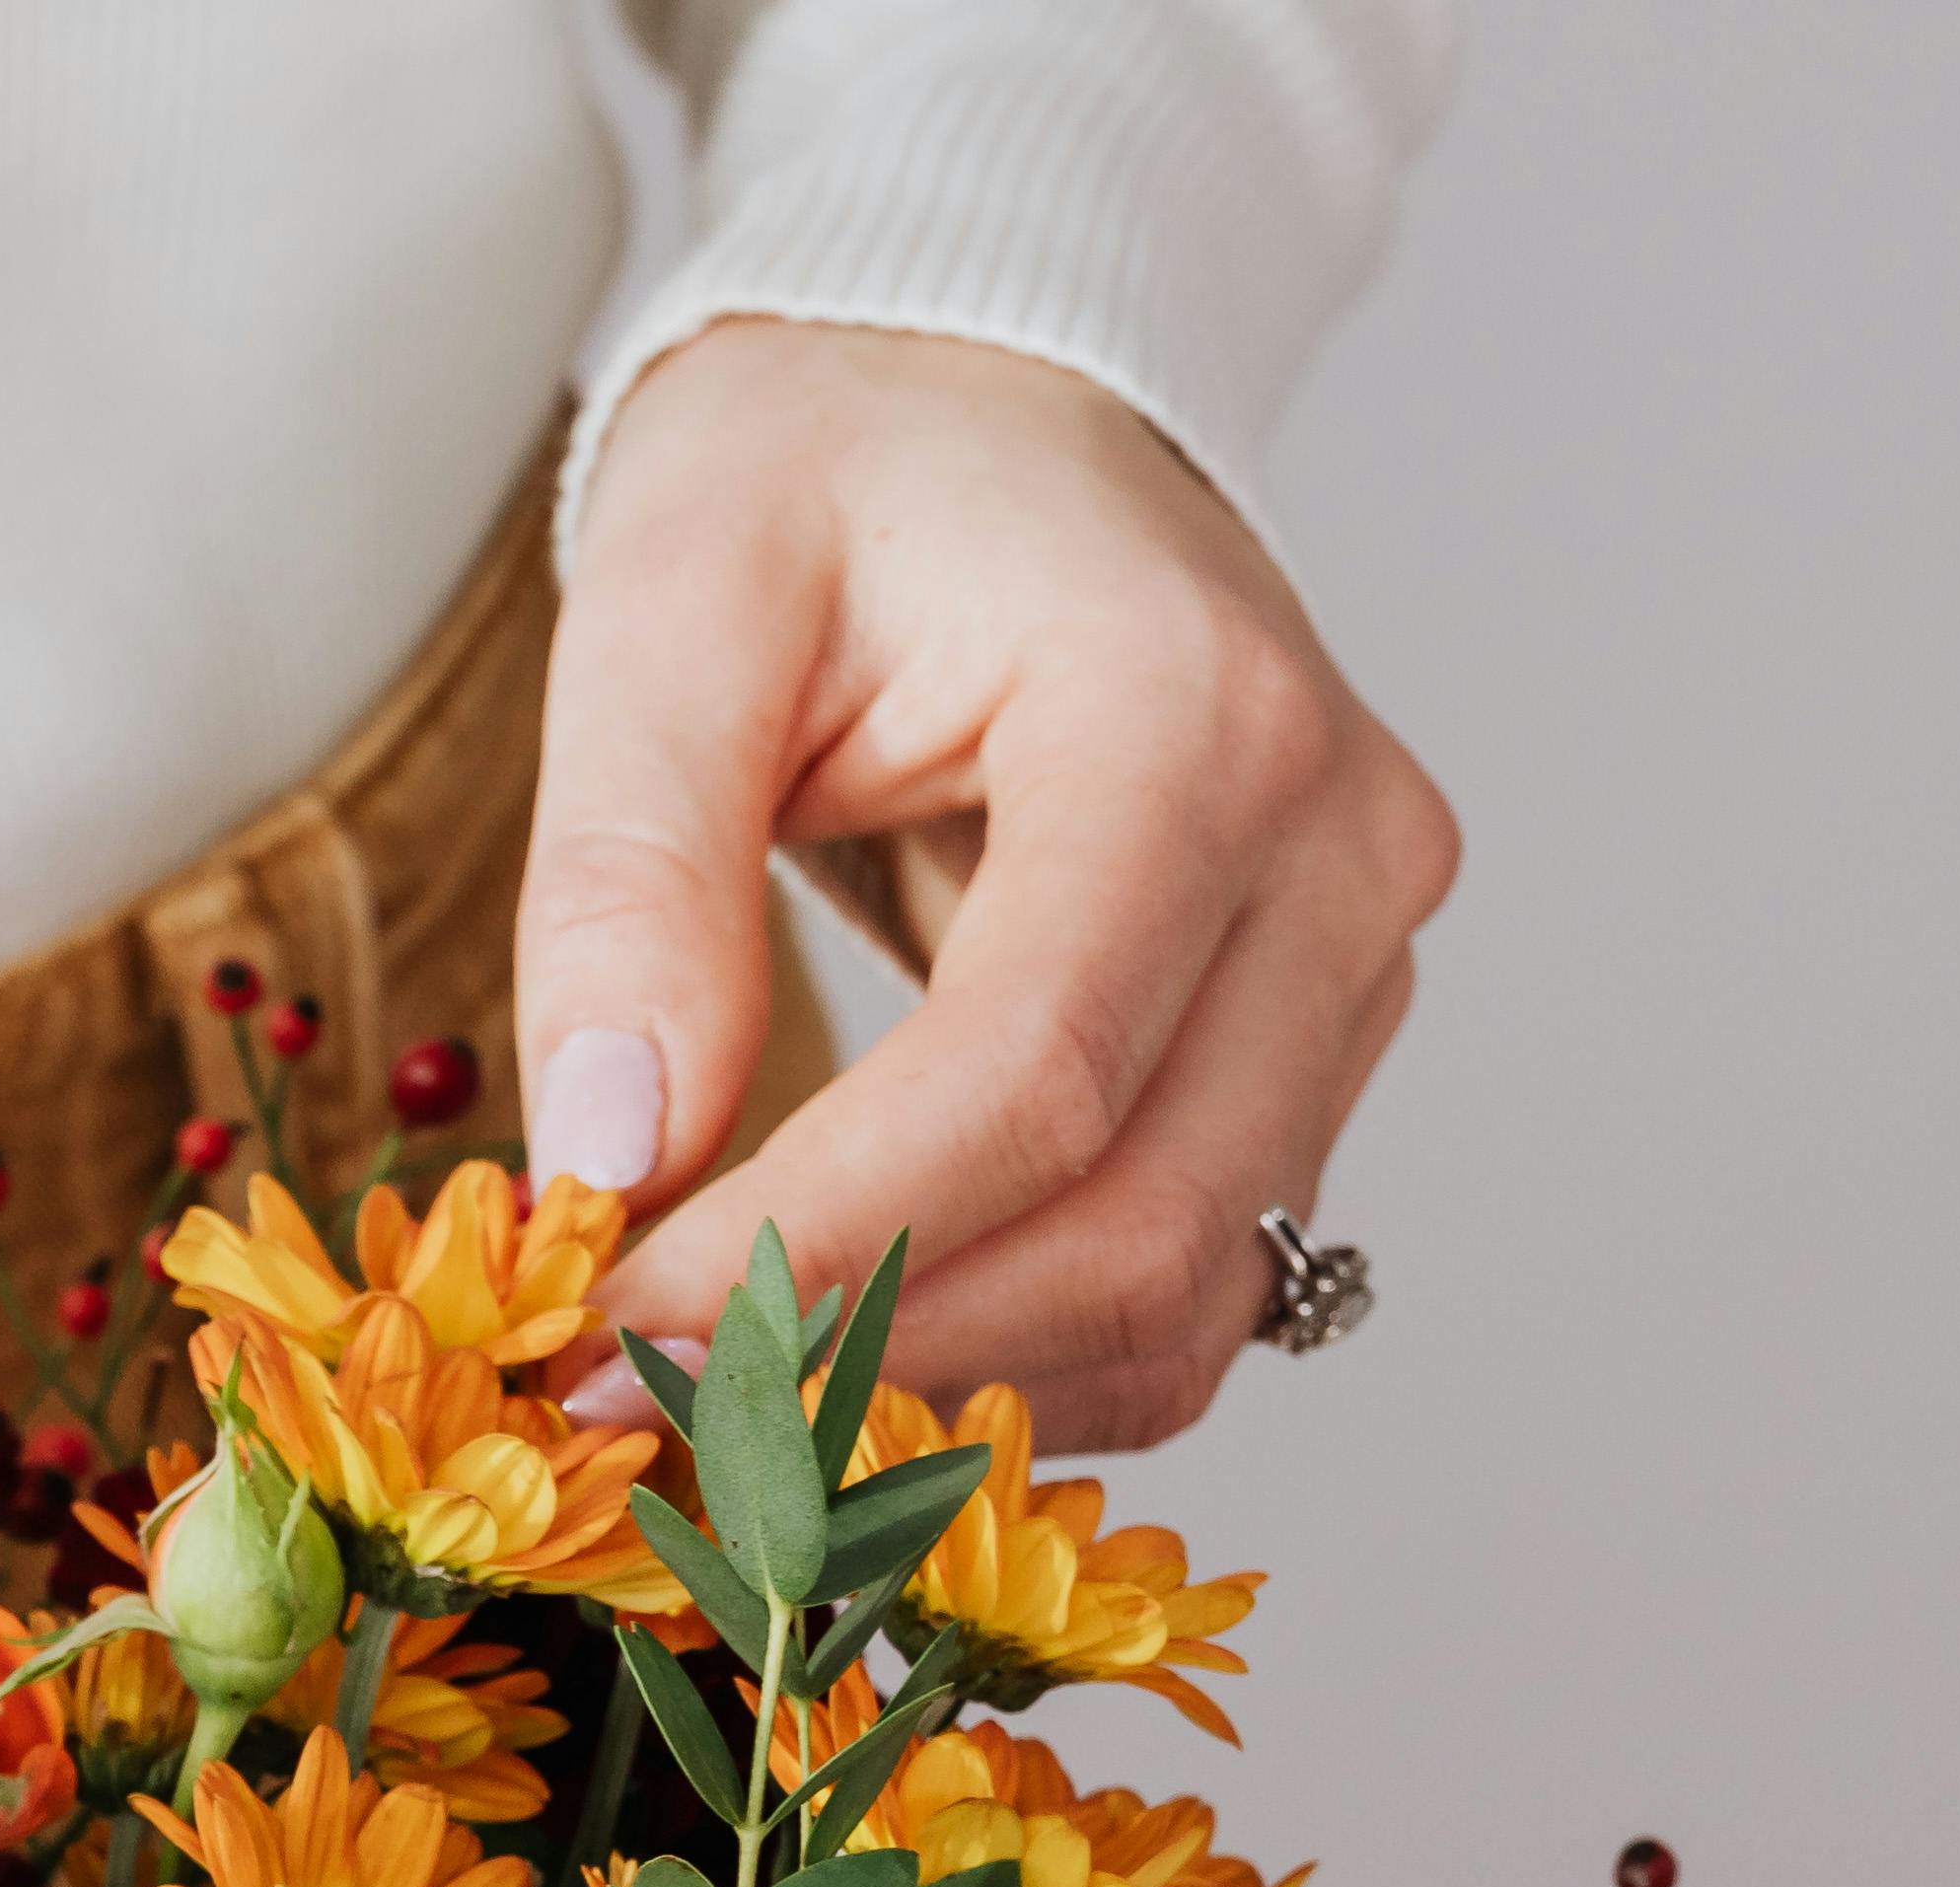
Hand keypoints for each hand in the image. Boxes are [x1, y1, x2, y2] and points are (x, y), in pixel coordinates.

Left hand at [518, 323, 1457, 1452]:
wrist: (988, 407)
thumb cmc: (833, 465)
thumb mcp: (669, 603)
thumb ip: (628, 875)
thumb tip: (610, 1151)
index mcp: (1196, 718)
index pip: (1032, 1075)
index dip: (818, 1247)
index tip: (609, 1331)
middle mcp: (1334, 860)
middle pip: (1136, 1227)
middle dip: (869, 1354)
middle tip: (631, 1407)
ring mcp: (1350, 968)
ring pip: (1183, 1296)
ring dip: (945, 1392)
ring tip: (713, 1398)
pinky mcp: (1309, 1049)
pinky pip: (1188, 1284)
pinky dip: (1015, 1360)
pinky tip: (841, 1348)